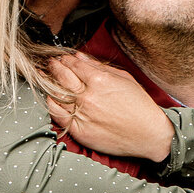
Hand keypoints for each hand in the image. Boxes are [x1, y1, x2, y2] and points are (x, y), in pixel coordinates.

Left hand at [44, 53, 173, 161]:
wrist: (149, 135)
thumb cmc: (140, 106)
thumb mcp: (124, 79)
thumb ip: (99, 66)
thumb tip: (79, 57)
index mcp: (100, 81)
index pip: (74, 65)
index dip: (65, 59)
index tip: (62, 58)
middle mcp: (88, 97)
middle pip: (61, 77)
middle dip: (54, 67)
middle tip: (50, 63)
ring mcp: (82, 114)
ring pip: (56, 94)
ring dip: (48, 82)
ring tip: (44, 76)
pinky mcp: (79, 130)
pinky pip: (57, 115)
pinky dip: (51, 104)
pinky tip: (50, 97)